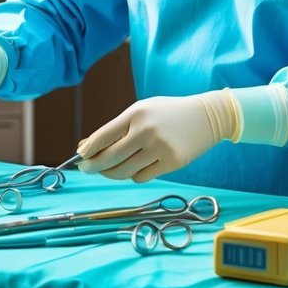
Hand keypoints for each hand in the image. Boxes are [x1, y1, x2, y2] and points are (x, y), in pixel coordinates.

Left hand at [76, 92, 235, 182]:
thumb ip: (117, 128)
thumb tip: (87, 147)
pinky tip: (137, 166)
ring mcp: (160, 148)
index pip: (104, 136)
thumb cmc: (168, 113)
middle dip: (93, 166)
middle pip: (110, 158)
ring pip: (124, 171)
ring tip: (108, 169)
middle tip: (86, 169)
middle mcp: (147, 130)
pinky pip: (142, 177)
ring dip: (112, 173)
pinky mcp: (172, 163)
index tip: (80, 157)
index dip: (88, 150)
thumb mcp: (143, 111)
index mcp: (137, 113)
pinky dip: (134, 175)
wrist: (207, 116)